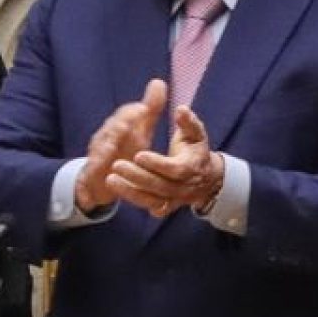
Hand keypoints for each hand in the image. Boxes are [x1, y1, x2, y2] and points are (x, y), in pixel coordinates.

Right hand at [77, 79, 165, 212]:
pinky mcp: (90, 171)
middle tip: (127, 125)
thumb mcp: (139, 130)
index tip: (143, 110)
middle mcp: (106, 137)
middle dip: (118, 126)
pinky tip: (100, 170)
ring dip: (104, 148)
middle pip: (111, 129)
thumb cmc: (124, 149)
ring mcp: (96, 153)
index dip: (132, 113)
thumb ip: (150, 109)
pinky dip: (94, 169)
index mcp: (119, 126)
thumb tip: (159, 82)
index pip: (125, 116)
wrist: (101, 177)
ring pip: (99, 149)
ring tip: (111, 148)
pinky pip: (91, 169)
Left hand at [108, 105, 223, 219]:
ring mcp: (174, 199)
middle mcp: (184, 187)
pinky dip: (133, 199)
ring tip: (110, 179)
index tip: (138, 155)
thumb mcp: (195, 134)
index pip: (174, 169)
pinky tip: (117, 188)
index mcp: (192, 167)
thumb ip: (188, 122)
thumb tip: (181, 109)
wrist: (206, 179)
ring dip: (130, 191)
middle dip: (137, 176)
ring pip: (152, 200)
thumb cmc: (196, 150)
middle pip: (159, 186)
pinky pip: (149, 206)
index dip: (156, 164)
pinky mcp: (166, 207)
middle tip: (117, 165)